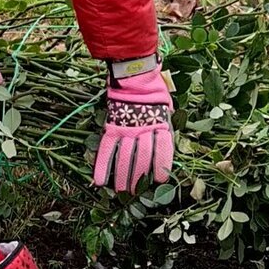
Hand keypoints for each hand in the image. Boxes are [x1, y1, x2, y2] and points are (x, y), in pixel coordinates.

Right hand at [93, 62, 173, 193]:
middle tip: (136, 193)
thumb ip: (167, 127)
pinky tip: (99, 182)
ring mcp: (127, 128)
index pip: (163, 149)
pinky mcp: (112, 127)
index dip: (161, 166)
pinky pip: (107, 149)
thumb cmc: (154, 93)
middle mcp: (144, 128)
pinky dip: (102, 166)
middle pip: (142, 158)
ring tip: (121, 193)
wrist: (134, 74)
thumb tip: (169, 145)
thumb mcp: (167, 108)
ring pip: (125, 158)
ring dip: (123, 177)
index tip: (159, 181)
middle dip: (140, 178)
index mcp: (161, 124)